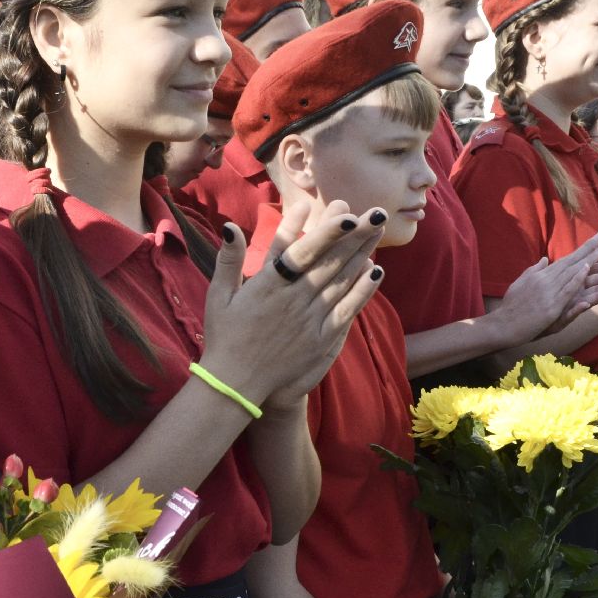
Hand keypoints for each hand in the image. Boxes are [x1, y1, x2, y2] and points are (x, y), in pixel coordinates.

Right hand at [200, 199, 384, 409]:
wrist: (236, 384)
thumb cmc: (225, 336)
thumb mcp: (219, 295)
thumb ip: (229, 260)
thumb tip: (230, 227)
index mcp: (268, 286)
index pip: (302, 253)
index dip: (326, 233)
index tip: (346, 214)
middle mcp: (293, 301)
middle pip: (330, 263)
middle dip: (354, 235)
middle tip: (374, 213)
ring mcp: (309, 321)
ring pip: (342, 282)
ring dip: (362, 254)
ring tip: (378, 231)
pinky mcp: (320, 340)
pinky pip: (346, 310)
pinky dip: (362, 290)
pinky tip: (374, 270)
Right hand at [492, 233, 597, 340]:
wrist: (501, 325)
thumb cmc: (510, 307)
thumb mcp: (520, 284)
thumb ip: (534, 271)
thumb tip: (545, 259)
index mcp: (540, 275)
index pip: (564, 260)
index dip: (580, 250)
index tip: (593, 241)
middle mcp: (545, 280)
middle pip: (570, 262)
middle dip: (587, 249)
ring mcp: (548, 292)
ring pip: (571, 273)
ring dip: (587, 261)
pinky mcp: (550, 306)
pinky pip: (566, 290)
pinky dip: (576, 279)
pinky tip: (586, 270)